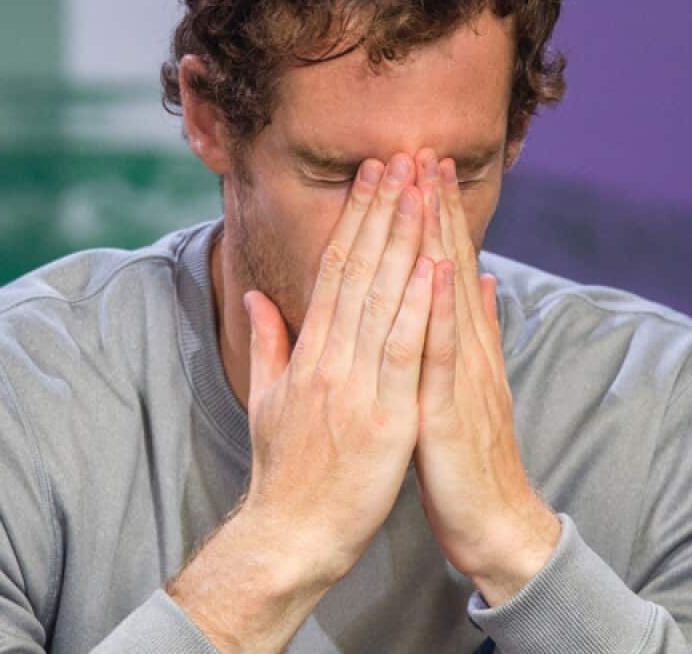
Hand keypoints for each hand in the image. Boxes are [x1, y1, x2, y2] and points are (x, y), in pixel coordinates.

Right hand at [241, 153, 434, 583]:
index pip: (334, 270)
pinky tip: (437, 264)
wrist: (290, 535)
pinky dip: (421, 305)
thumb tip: (255, 294)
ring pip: (384, 297)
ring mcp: (357, 385)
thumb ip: (266, 342)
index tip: (373, 176)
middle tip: (400, 156)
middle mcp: (330, 358)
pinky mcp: (385, 416)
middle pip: (359, 269)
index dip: (355, 219)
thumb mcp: (265, 400)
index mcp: (309, 352)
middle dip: (382, 210)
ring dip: (405, 239)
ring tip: (421, 189)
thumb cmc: (283, 472)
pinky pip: (406, 350)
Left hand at [411, 150, 560, 605]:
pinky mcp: (452, 410)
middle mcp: (466, 350)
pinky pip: (446, 355)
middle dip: (434, 206)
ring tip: (429, 184)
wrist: (496, 523)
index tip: (417, 163)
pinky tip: (443, 271)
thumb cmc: (467, 459)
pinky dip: (444, 311)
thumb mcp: (463, 387)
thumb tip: (472, 278)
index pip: (443, 267)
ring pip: (448, 296)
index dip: (431, 215)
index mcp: (460, 346)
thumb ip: (470, 333)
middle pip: (449, 266)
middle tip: (423, 146)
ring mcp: (463, 376)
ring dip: (439, 237)